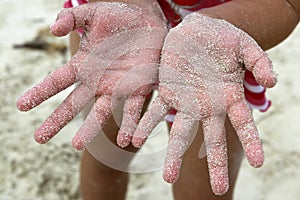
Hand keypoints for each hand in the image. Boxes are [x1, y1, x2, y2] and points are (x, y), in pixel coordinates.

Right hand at [16, 2, 166, 148]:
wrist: (148, 20)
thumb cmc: (119, 17)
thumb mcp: (92, 14)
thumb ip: (71, 18)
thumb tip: (52, 30)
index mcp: (84, 66)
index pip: (57, 81)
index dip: (40, 92)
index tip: (21, 106)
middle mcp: (98, 81)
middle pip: (73, 103)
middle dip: (56, 120)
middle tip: (38, 138)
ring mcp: (117, 87)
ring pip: (101, 112)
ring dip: (90, 130)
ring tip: (77, 145)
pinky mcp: (139, 89)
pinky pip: (134, 111)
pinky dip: (130, 126)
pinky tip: (126, 140)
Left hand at [131, 13, 275, 194]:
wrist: (197, 30)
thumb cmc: (224, 38)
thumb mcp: (246, 46)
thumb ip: (260, 62)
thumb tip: (272, 82)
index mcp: (229, 96)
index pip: (244, 124)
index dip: (252, 142)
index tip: (259, 163)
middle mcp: (208, 105)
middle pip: (213, 139)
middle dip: (215, 164)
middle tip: (218, 190)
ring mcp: (187, 101)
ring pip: (181, 132)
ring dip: (174, 154)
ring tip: (168, 177)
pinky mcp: (167, 91)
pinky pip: (155, 111)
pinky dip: (145, 125)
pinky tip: (135, 140)